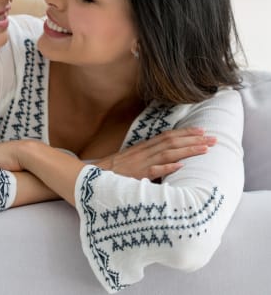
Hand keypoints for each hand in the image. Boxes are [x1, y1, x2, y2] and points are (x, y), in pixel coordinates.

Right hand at [96, 127, 215, 180]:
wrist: (94, 176)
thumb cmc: (114, 171)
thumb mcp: (132, 159)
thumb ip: (148, 157)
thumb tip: (167, 158)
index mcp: (143, 148)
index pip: (168, 136)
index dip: (185, 133)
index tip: (202, 130)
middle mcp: (144, 152)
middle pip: (172, 142)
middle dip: (193, 139)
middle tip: (213, 139)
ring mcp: (141, 163)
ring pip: (167, 153)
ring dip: (187, 150)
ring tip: (205, 149)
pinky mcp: (137, 175)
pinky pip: (153, 170)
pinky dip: (167, 167)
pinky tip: (180, 166)